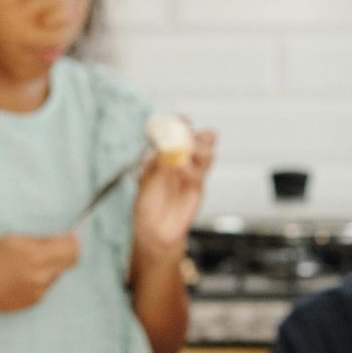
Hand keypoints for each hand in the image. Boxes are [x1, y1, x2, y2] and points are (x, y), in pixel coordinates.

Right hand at [0, 231, 79, 311]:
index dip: (73, 241)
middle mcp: (42, 276)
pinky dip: (39, 280)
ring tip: (27, 264)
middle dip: (64, 253)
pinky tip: (20, 277)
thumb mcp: (12, 240)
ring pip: (56, 275)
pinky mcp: (34, 302)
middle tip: (53, 247)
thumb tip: (63, 239)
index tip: (70, 237)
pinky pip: (45, 287)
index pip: (71, 250)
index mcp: (36, 256)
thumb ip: (40, 240)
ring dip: (49, 267)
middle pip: (70, 263)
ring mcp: (39, 291)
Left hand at [132, 128, 214, 265]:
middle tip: (192, 136)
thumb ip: (158, 164)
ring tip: (193, 150)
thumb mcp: (147, 181)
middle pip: (196, 139)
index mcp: (163, 153)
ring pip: (205, 153)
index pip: (174, 133)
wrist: (155, 231)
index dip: (179, 124)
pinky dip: (195, 168)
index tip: (181, 121)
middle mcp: (179, 160)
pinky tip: (185, 171)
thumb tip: (166, 147)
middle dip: (197, 135)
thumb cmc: (146, 205)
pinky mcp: (198, 186)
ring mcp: (190, 172)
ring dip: (202, 148)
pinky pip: (202, 172)